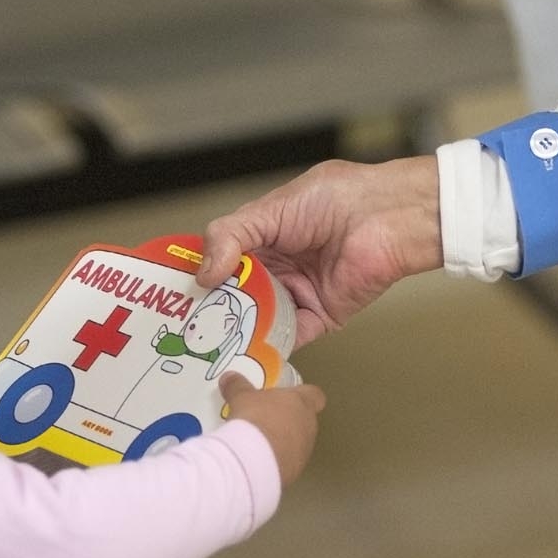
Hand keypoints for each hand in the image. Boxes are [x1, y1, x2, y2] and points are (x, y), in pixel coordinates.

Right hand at [200, 156, 443, 344]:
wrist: (387, 218)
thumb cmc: (336, 200)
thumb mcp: (271, 210)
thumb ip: (230, 237)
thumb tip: (201, 274)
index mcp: (264, 236)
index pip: (222, 259)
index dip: (198, 274)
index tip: (170, 292)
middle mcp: (278, 267)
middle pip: (235, 294)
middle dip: (212, 309)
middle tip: (180, 327)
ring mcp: (297, 293)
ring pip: (257, 319)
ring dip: (235, 331)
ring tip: (202, 347)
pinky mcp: (318, 317)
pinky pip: (287, 338)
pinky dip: (267, 348)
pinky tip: (241, 357)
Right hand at [220, 371, 325, 485]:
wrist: (254, 459)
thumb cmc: (255, 418)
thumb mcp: (242, 398)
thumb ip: (238, 386)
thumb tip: (229, 377)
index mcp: (302, 403)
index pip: (315, 395)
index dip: (305, 396)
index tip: (291, 397)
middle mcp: (309, 426)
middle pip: (306, 421)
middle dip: (289, 421)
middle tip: (267, 420)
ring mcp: (304, 451)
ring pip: (299, 444)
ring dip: (284, 443)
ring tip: (260, 444)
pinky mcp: (295, 472)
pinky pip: (288, 463)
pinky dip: (277, 462)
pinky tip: (258, 462)